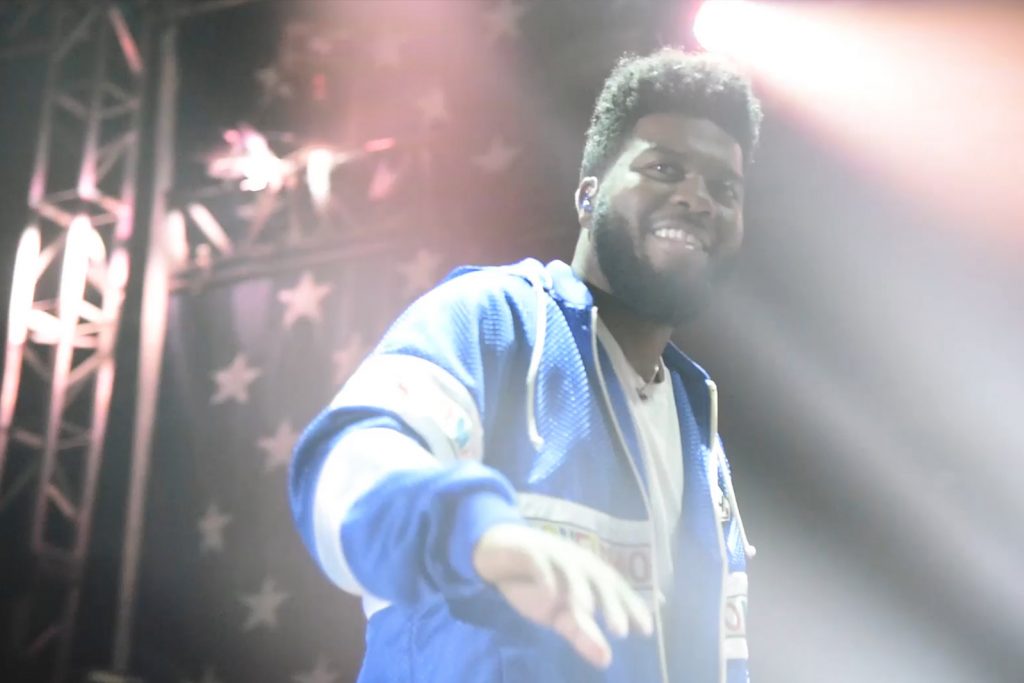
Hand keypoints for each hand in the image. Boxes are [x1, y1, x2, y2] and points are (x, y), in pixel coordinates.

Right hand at [472, 523, 652, 668]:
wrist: (501, 553)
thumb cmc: (538, 583)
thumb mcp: (560, 614)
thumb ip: (582, 633)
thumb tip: (606, 660)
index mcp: (591, 574)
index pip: (617, 589)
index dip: (632, 607)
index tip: (646, 630)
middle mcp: (578, 562)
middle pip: (600, 580)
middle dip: (611, 603)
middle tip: (620, 630)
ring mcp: (555, 554)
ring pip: (573, 570)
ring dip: (581, 589)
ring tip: (587, 611)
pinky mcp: (530, 551)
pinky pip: (540, 563)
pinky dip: (546, 576)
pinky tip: (550, 593)